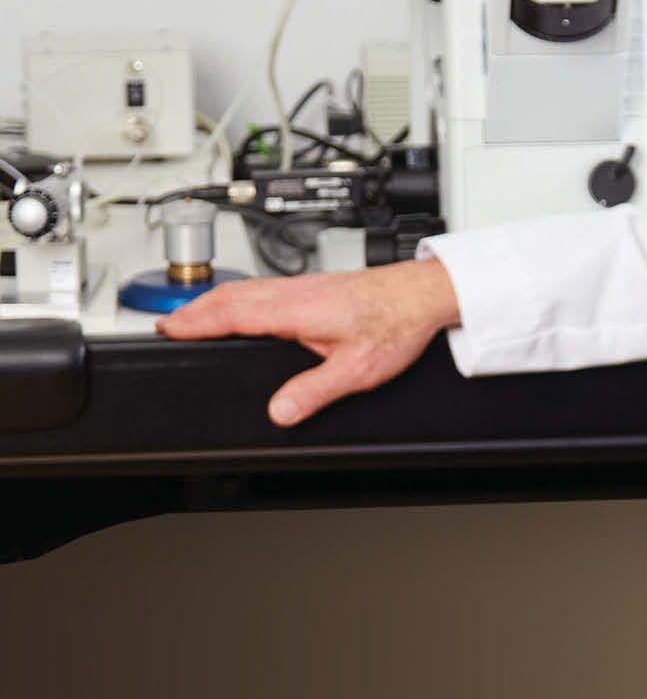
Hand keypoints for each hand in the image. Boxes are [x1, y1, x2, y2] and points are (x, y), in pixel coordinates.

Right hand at [156, 259, 461, 426]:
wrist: (428, 292)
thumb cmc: (399, 321)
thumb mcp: (356, 368)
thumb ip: (313, 392)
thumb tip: (279, 413)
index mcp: (296, 308)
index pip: (231, 313)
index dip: (194, 322)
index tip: (165, 329)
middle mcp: (298, 291)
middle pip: (232, 295)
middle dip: (195, 310)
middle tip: (167, 326)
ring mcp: (308, 286)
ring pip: (249, 288)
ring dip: (216, 302)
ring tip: (194, 318)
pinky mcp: (320, 286)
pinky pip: (268, 288)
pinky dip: (242, 297)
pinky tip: (245, 310)